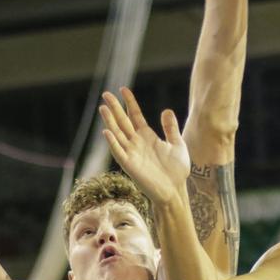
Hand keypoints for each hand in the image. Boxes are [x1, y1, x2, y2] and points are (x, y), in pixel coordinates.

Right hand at [100, 88, 190, 205]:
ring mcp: (132, 153)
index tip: (123, 89)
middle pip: (122, 121)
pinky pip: (119, 153)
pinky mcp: (130, 166)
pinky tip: (106, 132)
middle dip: (114, 108)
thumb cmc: (176, 170)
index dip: (129, 102)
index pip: (134, 115)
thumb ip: (171, 129)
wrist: (175, 190)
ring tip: (103, 108)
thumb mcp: (177, 144)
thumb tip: (166, 110)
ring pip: (117, 134)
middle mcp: (136, 143)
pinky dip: (113, 143)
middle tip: (106, 94)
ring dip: (110, 122)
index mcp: (146, 136)